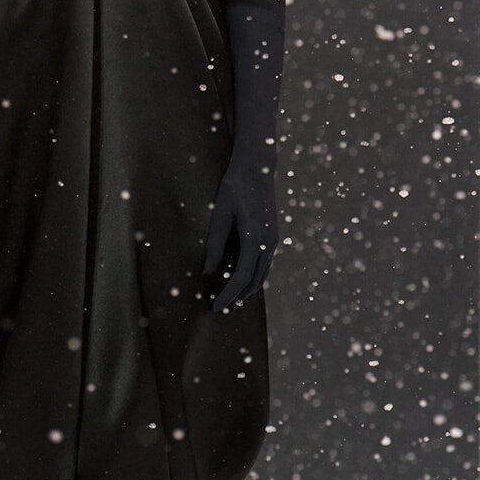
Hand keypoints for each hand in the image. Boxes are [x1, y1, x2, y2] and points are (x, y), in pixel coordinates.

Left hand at [203, 160, 277, 312]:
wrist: (257, 167)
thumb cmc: (235, 187)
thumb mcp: (220, 214)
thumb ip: (215, 244)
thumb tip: (207, 272)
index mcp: (255, 238)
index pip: (243, 277)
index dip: (229, 295)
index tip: (217, 308)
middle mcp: (268, 243)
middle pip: (254, 282)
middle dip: (237, 299)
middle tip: (221, 313)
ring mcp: (272, 241)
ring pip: (261, 275)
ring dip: (246, 292)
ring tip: (230, 304)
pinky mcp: (271, 237)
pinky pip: (263, 265)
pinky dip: (252, 279)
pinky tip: (241, 285)